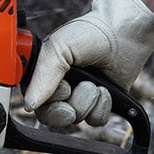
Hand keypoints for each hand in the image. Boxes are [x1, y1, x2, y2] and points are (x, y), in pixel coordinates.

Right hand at [24, 0, 153, 126]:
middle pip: (50, 116)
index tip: (63, 88)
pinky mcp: (99, 104)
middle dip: (65, 107)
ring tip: (95, 82)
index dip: (44, 102)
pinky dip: (102, 107)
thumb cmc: (90, 33)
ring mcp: (78, 97)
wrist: (124, 33)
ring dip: (87, 101)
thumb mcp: (58, 48)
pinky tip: (105, 89)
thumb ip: (41, 77)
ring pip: (75, 119)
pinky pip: (94, 120)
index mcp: (42, 73)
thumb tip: (29, 104)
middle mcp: (58, 87)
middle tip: (73, 92)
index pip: (31, 101)